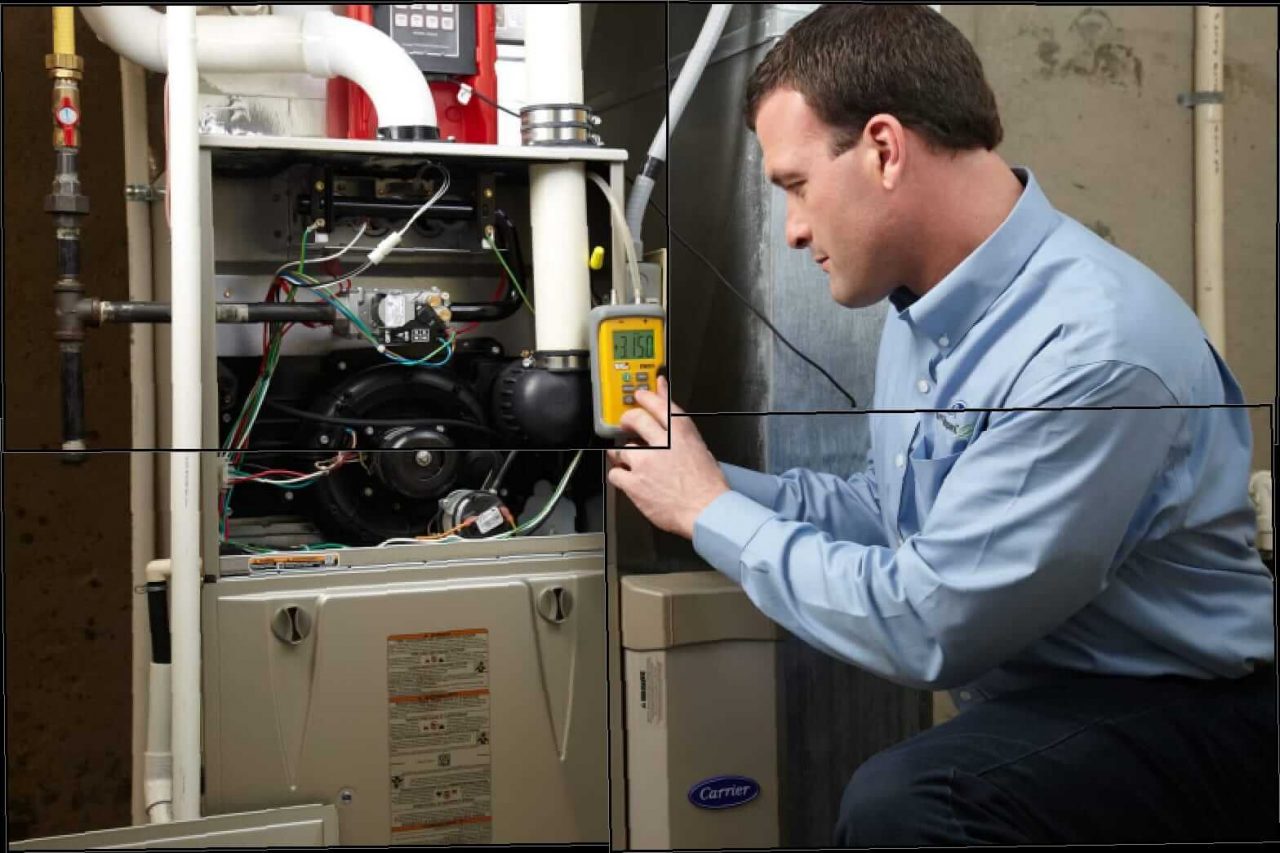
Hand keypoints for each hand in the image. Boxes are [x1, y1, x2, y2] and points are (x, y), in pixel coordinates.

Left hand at [606, 376, 729, 539]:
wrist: (706, 511)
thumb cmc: (707, 485)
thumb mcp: (699, 447)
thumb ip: (680, 427)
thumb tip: (670, 408)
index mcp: (680, 432)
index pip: (658, 403)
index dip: (646, 397)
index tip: (640, 395)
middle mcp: (660, 444)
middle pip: (634, 419)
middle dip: (628, 421)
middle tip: (627, 426)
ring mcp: (644, 463)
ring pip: (621, 449)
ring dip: (624, 455)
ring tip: (633, 463)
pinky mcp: (634, 483)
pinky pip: (615, 473)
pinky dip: (619, 475)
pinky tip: (628, 479)